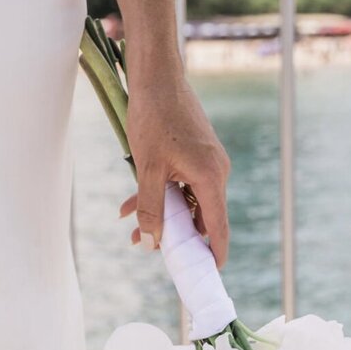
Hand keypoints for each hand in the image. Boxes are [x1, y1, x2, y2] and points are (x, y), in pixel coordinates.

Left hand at [119, 75, 230, 267]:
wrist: (156, 75)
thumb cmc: (154, 117)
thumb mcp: (147, 169)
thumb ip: (151, 209)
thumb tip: (150, 244)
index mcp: (210, 177)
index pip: (218, 226)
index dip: (215, 253)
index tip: (210, 274)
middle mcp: (215, 171)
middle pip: (200, 217)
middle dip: (175, 236)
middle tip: (151, 251)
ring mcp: (206, 162)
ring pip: (186, 201)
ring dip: (161, 215)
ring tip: (132, 229)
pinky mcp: (195, 154)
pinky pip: (181, 185)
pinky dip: (161, 196)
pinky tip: (132, 204)